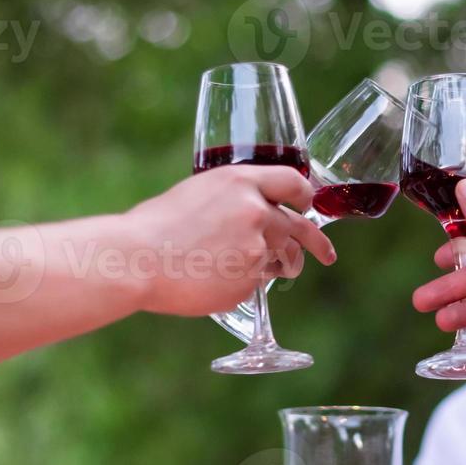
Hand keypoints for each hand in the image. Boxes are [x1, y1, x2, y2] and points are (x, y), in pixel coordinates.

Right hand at [120, 165, 335, 315]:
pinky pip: (258, 281)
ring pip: (281, 258)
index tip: (311, 206)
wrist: (138, 259)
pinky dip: (245, 282)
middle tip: (326, 254)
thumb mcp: (198, 193)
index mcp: (241, 182)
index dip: (306, 195)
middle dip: (315, 243)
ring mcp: (256, 247)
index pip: (294, 182)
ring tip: (256, 270)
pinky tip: (218, 279)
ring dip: (278, 265)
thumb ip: (232, 200)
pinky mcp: (249, 279)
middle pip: (298, 227)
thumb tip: (252, 215)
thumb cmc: (155, 226)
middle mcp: (256, 211)